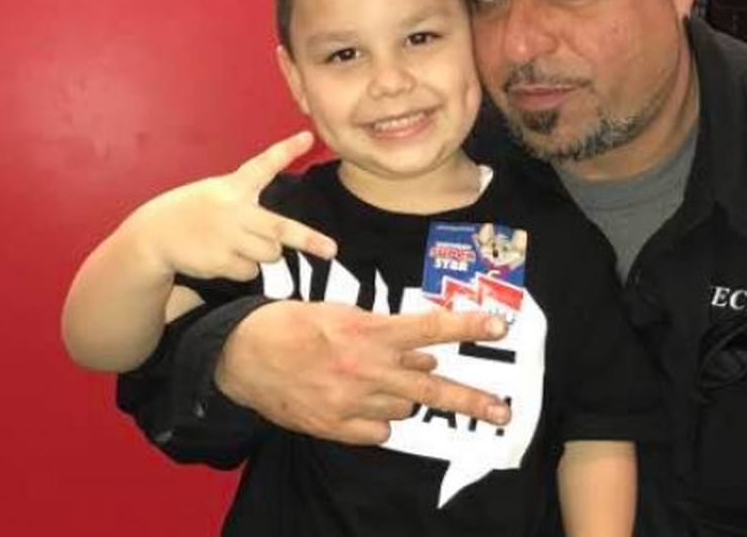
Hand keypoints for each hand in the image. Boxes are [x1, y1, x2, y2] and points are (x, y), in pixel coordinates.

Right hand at [128, 132, 336, 281]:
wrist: (153, 234)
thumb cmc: (194, 212)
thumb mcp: (217, 193)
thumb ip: (247, 203)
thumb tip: (281, 238)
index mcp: (233, 187)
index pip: (262, 165)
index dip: (286, 150)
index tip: (308, 137)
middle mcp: (234, 211)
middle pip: (280, 228)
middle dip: (308, 240)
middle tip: (332, 250)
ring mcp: (227, 237)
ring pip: (270, 254)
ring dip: (262, 253)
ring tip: (236, 242)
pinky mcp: (219, 261)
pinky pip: (250, 271)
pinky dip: (242, 268)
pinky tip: (221, 255)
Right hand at [216, 300, 512, 443]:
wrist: (243, 355)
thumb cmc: (293, 324)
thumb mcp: (342, 315)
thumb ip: (386, 335)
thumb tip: (425, 355)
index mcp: (370, 332)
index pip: (431, 328)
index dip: (468, 327)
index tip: (500, 326)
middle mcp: (368, 369)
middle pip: (432, 388)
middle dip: (473, 400)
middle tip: (503, 411)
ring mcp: (353, 402)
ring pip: (404, 408)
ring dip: (405, 396)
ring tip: (380, 380)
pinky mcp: (336, 427)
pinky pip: (379, 431)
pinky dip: (379, 420)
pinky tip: (361, 403)